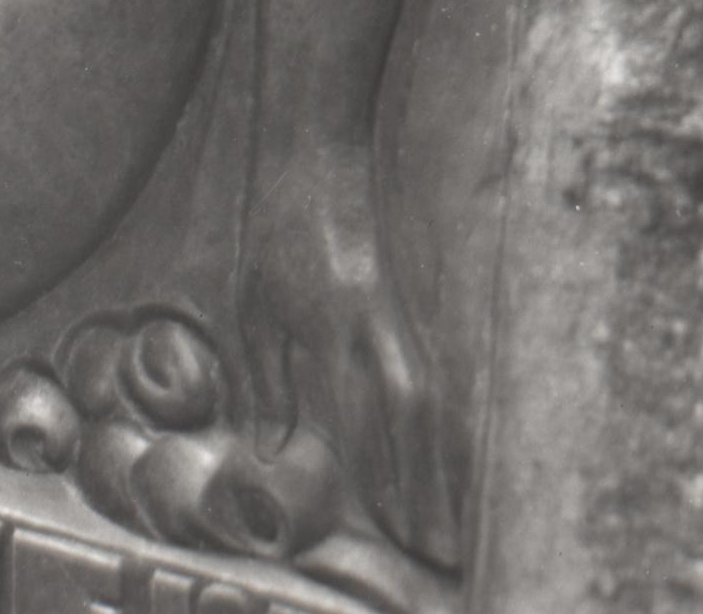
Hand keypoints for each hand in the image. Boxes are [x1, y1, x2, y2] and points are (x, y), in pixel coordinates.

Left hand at [240, 155, 463, 570]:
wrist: (319, 157)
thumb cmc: (278, 230)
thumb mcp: (257, 303)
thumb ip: (268, 379)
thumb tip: (272, 452)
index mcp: (332, 320)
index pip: (362, 412)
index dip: (380, 475)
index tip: (393, 528)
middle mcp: (375, 322)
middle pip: (411, 415)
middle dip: (425, 482)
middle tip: (433, 545)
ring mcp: (399, 312)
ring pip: (429, 398)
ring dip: (437, 462)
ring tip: (445, 519)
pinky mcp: (408, 306)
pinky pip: (428, 377)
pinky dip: (436, 426)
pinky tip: (440, 463)